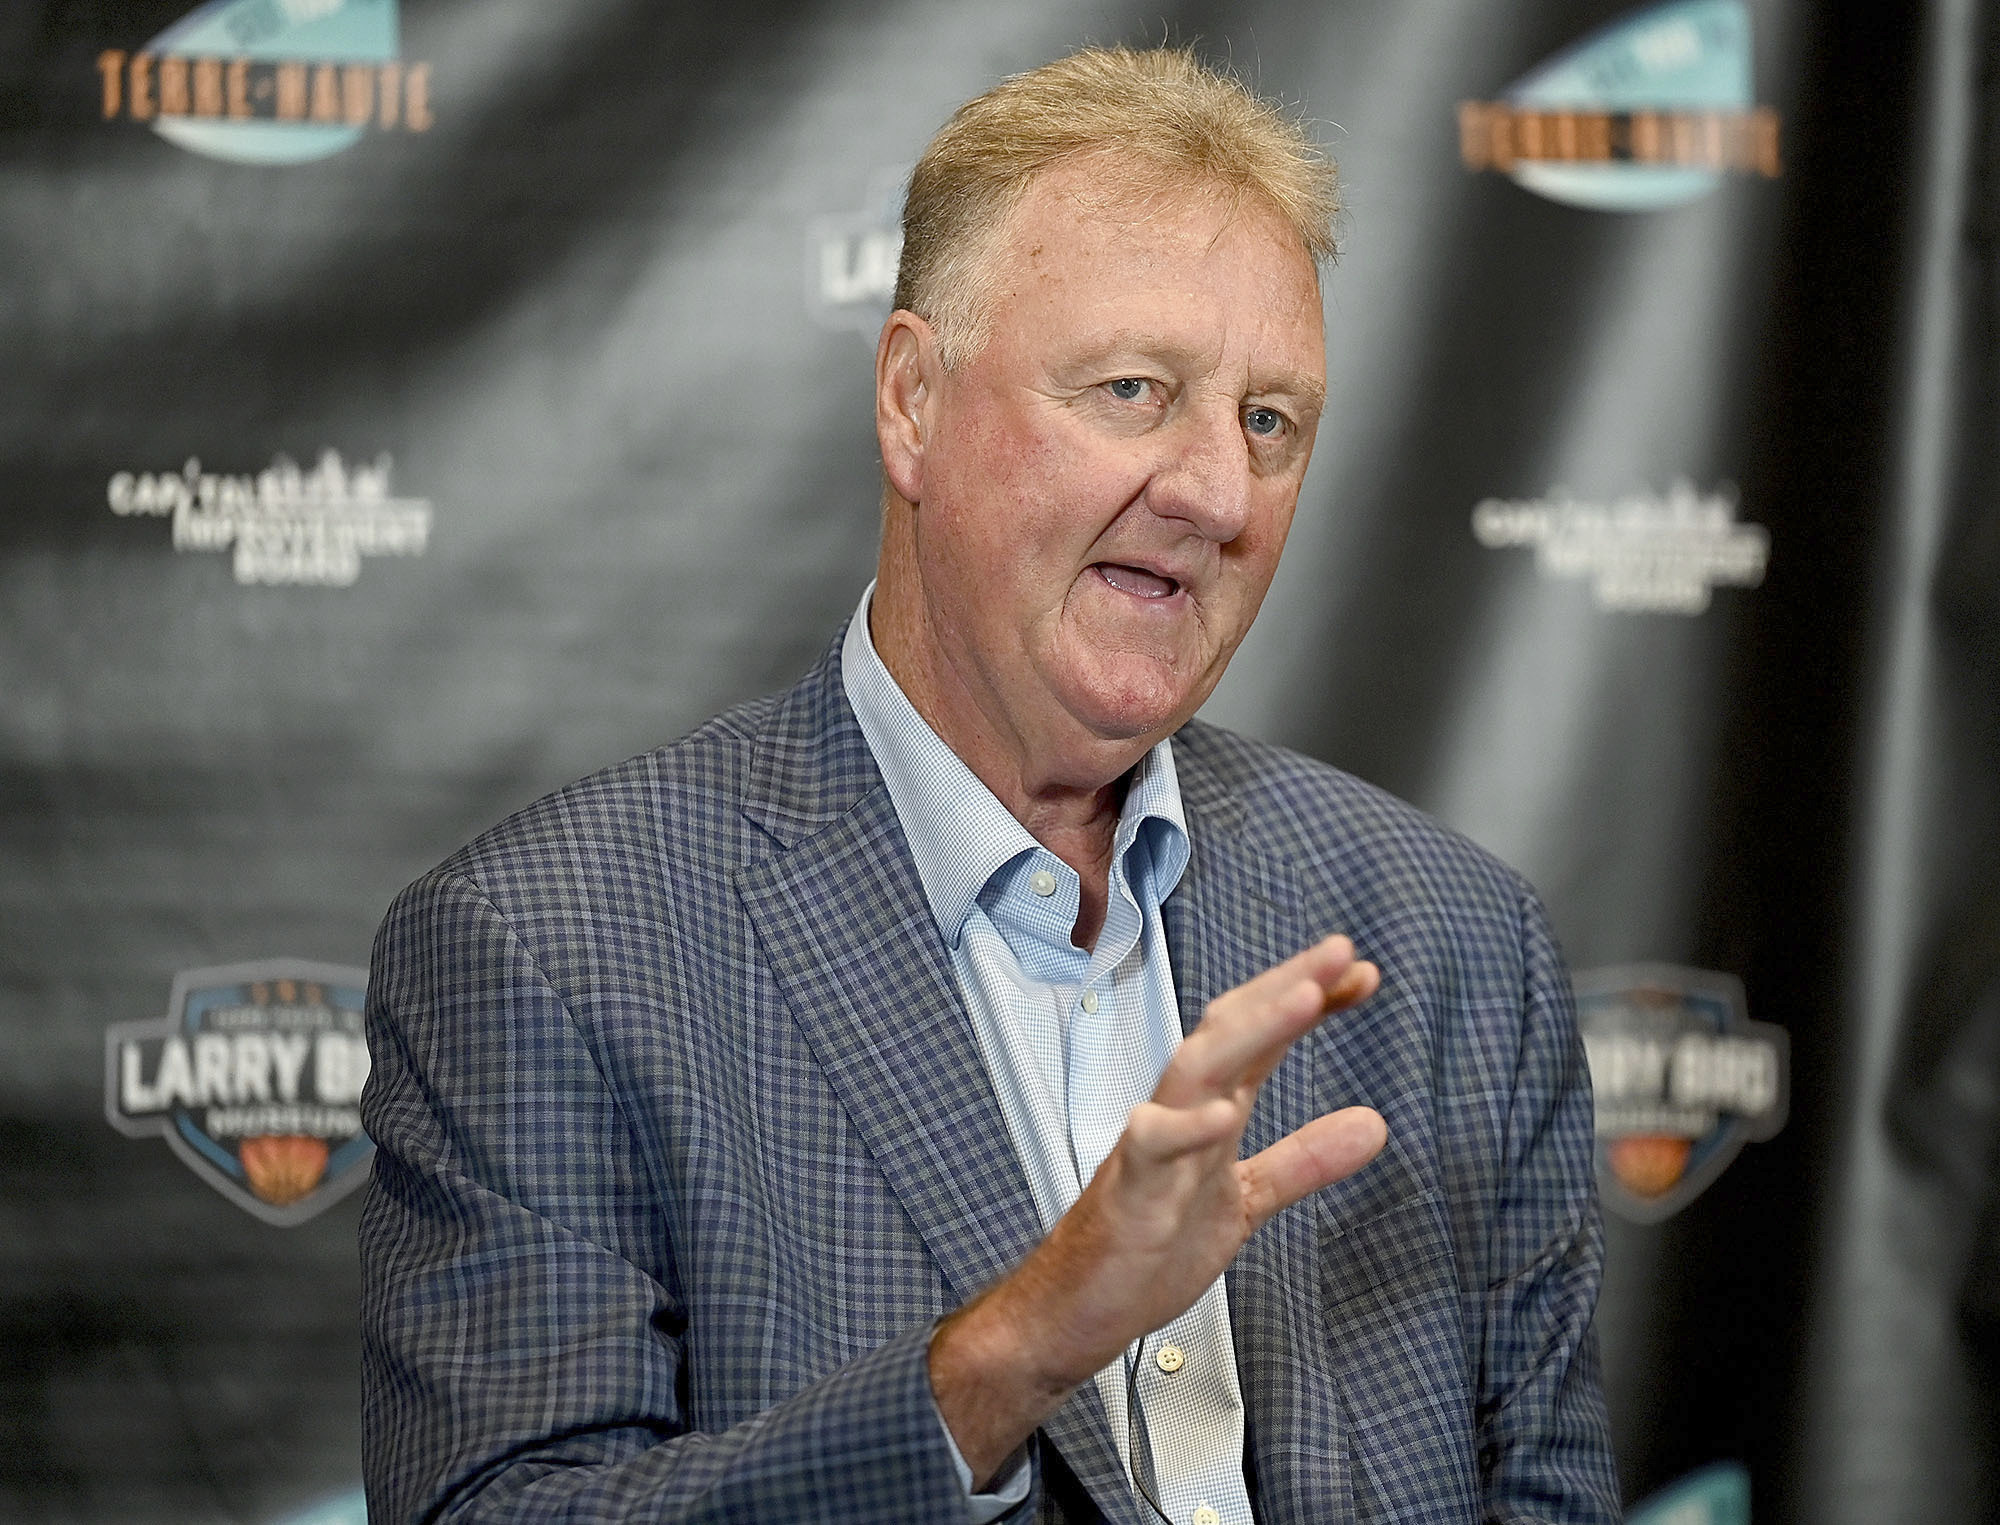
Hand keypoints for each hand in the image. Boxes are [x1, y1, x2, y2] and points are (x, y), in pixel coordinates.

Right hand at [929, 933, 1387, 1484]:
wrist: (1074, 1309)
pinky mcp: (1129, 1193)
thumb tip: (1373, 1124)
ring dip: (1250, 1032)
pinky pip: (1152, 1149)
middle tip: (1341, 952)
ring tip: (1304, 999)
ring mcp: (1153, 1148)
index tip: (1363, 975)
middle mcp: (1182, 1114)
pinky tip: (1224, 1113)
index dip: (1309, 1000)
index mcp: (1209, 1111)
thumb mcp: (1245, 1198)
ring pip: (1197, 1071)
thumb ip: (1304, 1159)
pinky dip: (1185, 1128)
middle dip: (1285, 987)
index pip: (1260, 1038)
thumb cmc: (1146, 1245)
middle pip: (1231, 1032)